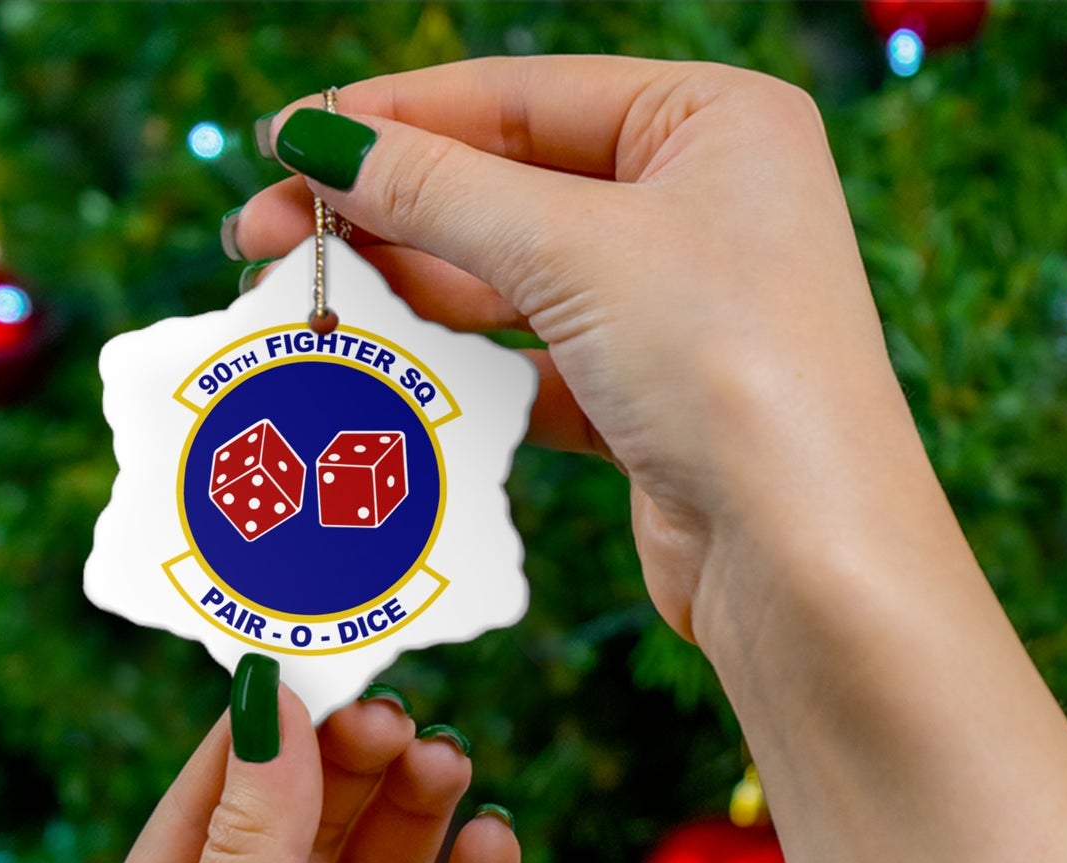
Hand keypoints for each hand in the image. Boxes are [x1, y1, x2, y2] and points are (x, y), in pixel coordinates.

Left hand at [64, 685, 517, 862]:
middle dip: (350, 772)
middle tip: (403, 714)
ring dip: (415, 820)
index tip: (319, 655)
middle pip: (304, 837)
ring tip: (451, 762)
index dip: (263, 734)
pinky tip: (495, 844)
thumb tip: (271, 705)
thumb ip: (251, 852)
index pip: (209, 810)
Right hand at [234, 56, 912, 642]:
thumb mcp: (575, 250)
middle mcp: (703, 204)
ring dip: (415, 292)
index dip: (391, 118)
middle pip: (509, 188)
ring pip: (516, 280)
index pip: (520, 98)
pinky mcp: (651, 400)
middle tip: (262, 236)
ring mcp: (677, 306)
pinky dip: (467, 369)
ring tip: (310, 300)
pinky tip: (392, 370)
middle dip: (387, 212)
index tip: (284, 143)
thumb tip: (319, 142)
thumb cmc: (729, 369)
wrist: (805, 560)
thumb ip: (440, 191)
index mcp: (714, 122)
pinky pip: (536, 362)